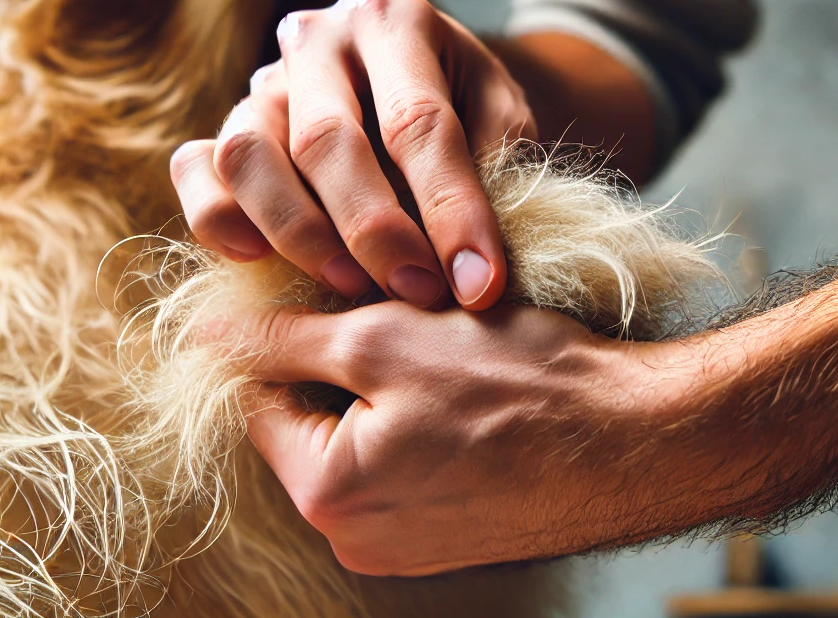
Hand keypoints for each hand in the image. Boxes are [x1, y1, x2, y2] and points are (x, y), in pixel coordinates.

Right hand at [171, 0, 535, 310]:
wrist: (423, 81)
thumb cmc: (469, 103)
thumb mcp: (503, 117)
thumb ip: (492, 169)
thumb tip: (470, 263)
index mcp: (394, 18)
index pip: (418, 121)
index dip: (451, 208)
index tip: (479, 282)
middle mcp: (317, 37)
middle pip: (326, 139)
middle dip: (374, 230)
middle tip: (418, 291)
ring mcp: (262, 80)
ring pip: (248, 154)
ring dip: (298, 232)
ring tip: (350, 284)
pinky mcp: (226, 124)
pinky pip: (198, 169)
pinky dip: (218, 219)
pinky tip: (261, 259)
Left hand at [234, 301, 684, 575]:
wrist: (633, 439)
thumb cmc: (515, 384)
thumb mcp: (385, 340)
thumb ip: (284, 339)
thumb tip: (204, 335)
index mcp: (327, 494)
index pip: (262, 398)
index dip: (292, 333)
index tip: (334, 293)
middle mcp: (356, 537)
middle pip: (312, 420)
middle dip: (343, 361)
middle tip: (399, 313)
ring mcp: (407, 543)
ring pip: (361, 437)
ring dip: (386, 387)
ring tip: (441, 349)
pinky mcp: (450, 533)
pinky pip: (404, 463)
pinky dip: (420, 419)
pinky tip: (467, 387)